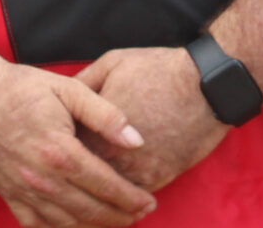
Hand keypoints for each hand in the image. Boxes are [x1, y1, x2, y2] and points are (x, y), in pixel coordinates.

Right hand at [0, 53, 155, 227]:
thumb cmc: (20, 88)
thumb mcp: (68, 89)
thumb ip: (106, 115)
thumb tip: (137, 140)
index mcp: (59, 150)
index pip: (105, 184)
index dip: (130, 197)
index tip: (149, 201)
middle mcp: (40, 177)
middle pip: (89, 209)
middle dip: (120, 216)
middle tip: (140, 214)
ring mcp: (21, 190)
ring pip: (66, 222)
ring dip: (95, 226)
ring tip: (117, 221)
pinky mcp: (7, 194)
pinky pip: (36, 224)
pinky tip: (77, 226)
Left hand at [75, 47, 227, 192]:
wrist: (205, 85)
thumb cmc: (158, 69)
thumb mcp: (113, 63)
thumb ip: (84, 81)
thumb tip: (65, 91)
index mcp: (94, 127)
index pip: (65, 149)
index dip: (60, 147)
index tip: (58, 146)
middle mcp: (112, 154)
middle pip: (82, 176)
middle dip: (76, 174)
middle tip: (69, 174)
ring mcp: (136, 170)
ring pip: (106, 194)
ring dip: (99, 192)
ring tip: (90, 192)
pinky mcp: (158, 179)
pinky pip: (133, 200)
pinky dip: (124, 200)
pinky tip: (117, 198)